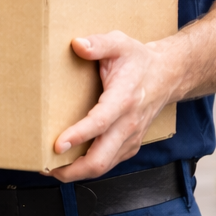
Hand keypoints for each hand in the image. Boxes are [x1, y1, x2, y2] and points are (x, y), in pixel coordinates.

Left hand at [49, 30, 178, 182]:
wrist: (168, 75)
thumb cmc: (140, 61)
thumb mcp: (120, 43)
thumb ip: (98, 43)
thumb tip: (77, 44)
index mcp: (123, 99)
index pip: (100, 123)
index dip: (78, 135)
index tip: (58, 144)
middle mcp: (128, 124)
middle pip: (101, 158)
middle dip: (72, 169)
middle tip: (47, 167)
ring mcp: (130, 138)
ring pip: (104, 166)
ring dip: (77, 172)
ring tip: (53, 169)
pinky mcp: (130, 145)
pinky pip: (109, 163)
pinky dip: (89, 168)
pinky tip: (71, 163)